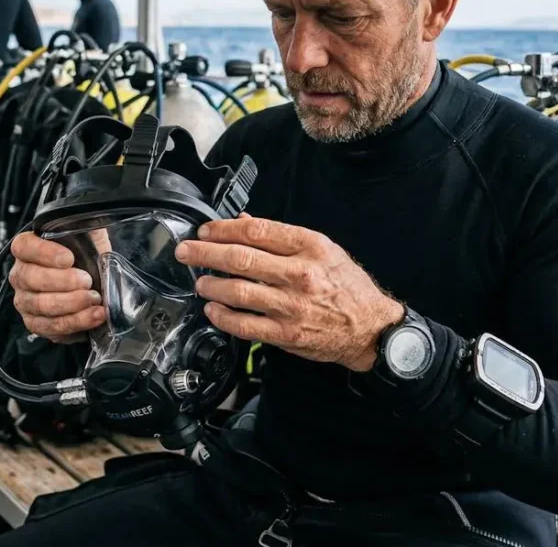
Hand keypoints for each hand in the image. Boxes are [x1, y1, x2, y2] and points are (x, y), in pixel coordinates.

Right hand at [7, 232, 105, 343]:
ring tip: (95, 299)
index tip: (69, 258)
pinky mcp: (36, 324)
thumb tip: (94, 217)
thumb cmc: (86, 261)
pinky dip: (76, 322)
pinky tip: (94, 316)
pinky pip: (51, 326)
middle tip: (87, 281)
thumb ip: (88, 226)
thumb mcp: (89, 238)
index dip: (44, 253)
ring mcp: (26, 301)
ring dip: (72, 304)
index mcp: (29, 249)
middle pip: (30, 278)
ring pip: (41, 305)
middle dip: (62, 282)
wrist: (93, 289)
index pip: (24, 247)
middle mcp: (22, 275)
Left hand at [174, 215, 403, 371]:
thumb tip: (246, 223)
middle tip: (186, 251)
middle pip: (240, 258)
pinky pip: (245, 325)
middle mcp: (300, 274)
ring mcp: (291, 306)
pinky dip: (223, 316)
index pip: (256, 231)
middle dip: (205, 253)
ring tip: (199, 281)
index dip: (224, 229)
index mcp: (310, 247)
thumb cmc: (348, 287)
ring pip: (238, 291)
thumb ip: (283, 237)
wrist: (370, 327)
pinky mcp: (286, 334)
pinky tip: (213, 309)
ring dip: (211, 284)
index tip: (207, 231)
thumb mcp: (324, 249)